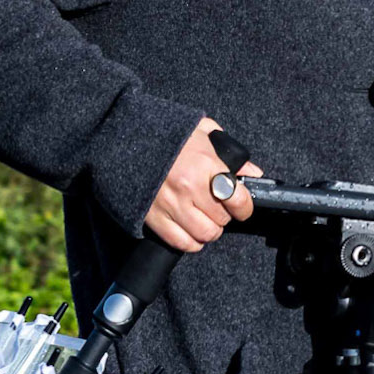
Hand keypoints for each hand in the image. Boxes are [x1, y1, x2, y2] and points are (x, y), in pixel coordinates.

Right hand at [144, 116, 262, 252]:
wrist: (121, 137)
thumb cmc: (164, 134)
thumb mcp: (201, 131)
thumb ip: (228, 152)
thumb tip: (252, 173)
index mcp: (204, 164)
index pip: (238, 199)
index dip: (245, 207)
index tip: (242, 206)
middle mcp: (189, 188)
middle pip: (222, 220)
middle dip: (223, 215)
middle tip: (216, 206)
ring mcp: (170, 205)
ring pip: (204, 235)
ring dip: (208, 230)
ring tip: (203, 218)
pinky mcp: (153, 218)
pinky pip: (181, 243)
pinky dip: (190, 241)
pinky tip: (190, 230)